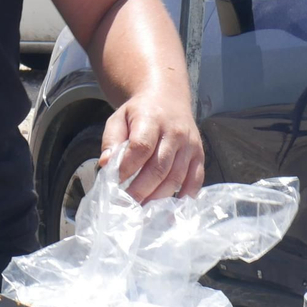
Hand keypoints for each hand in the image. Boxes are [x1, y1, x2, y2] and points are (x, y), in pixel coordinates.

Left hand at [100, 88, 204, 203]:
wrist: (168, 98)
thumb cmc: (138, 112)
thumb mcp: (118, 118)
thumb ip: (111, 140)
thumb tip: (106, 164)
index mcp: (152, 120)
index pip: (141, 147)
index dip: (128, 168)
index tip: (114, 183)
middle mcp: (175, 133)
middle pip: (159, 167)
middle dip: (141, 190)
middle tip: (126, 205)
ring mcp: (190, 145)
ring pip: (176, 177)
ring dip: (158, 198)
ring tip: (142, 209)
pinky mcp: (200, 154)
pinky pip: (196, 180)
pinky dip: (184, 196)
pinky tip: (170, 208)